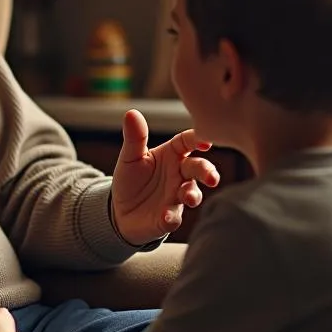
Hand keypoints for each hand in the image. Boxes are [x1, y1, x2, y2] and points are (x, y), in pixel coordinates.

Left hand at [111, 109, 219, 244]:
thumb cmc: (131, 179)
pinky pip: (173, 217)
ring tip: (187, 197)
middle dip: (207, 172)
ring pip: (191, 194)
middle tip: (211, 177)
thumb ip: (135, 137)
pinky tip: (167, 216)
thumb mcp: (130, 156)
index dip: (197, 139)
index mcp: (171, 155)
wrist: (120, 212)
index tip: (205, 141)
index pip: (187, 142)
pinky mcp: (167, 218)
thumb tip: (131, 113)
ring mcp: (175, 197)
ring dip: (192, 195)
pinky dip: (171, 217)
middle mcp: (179, 175)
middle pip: (198, 168)